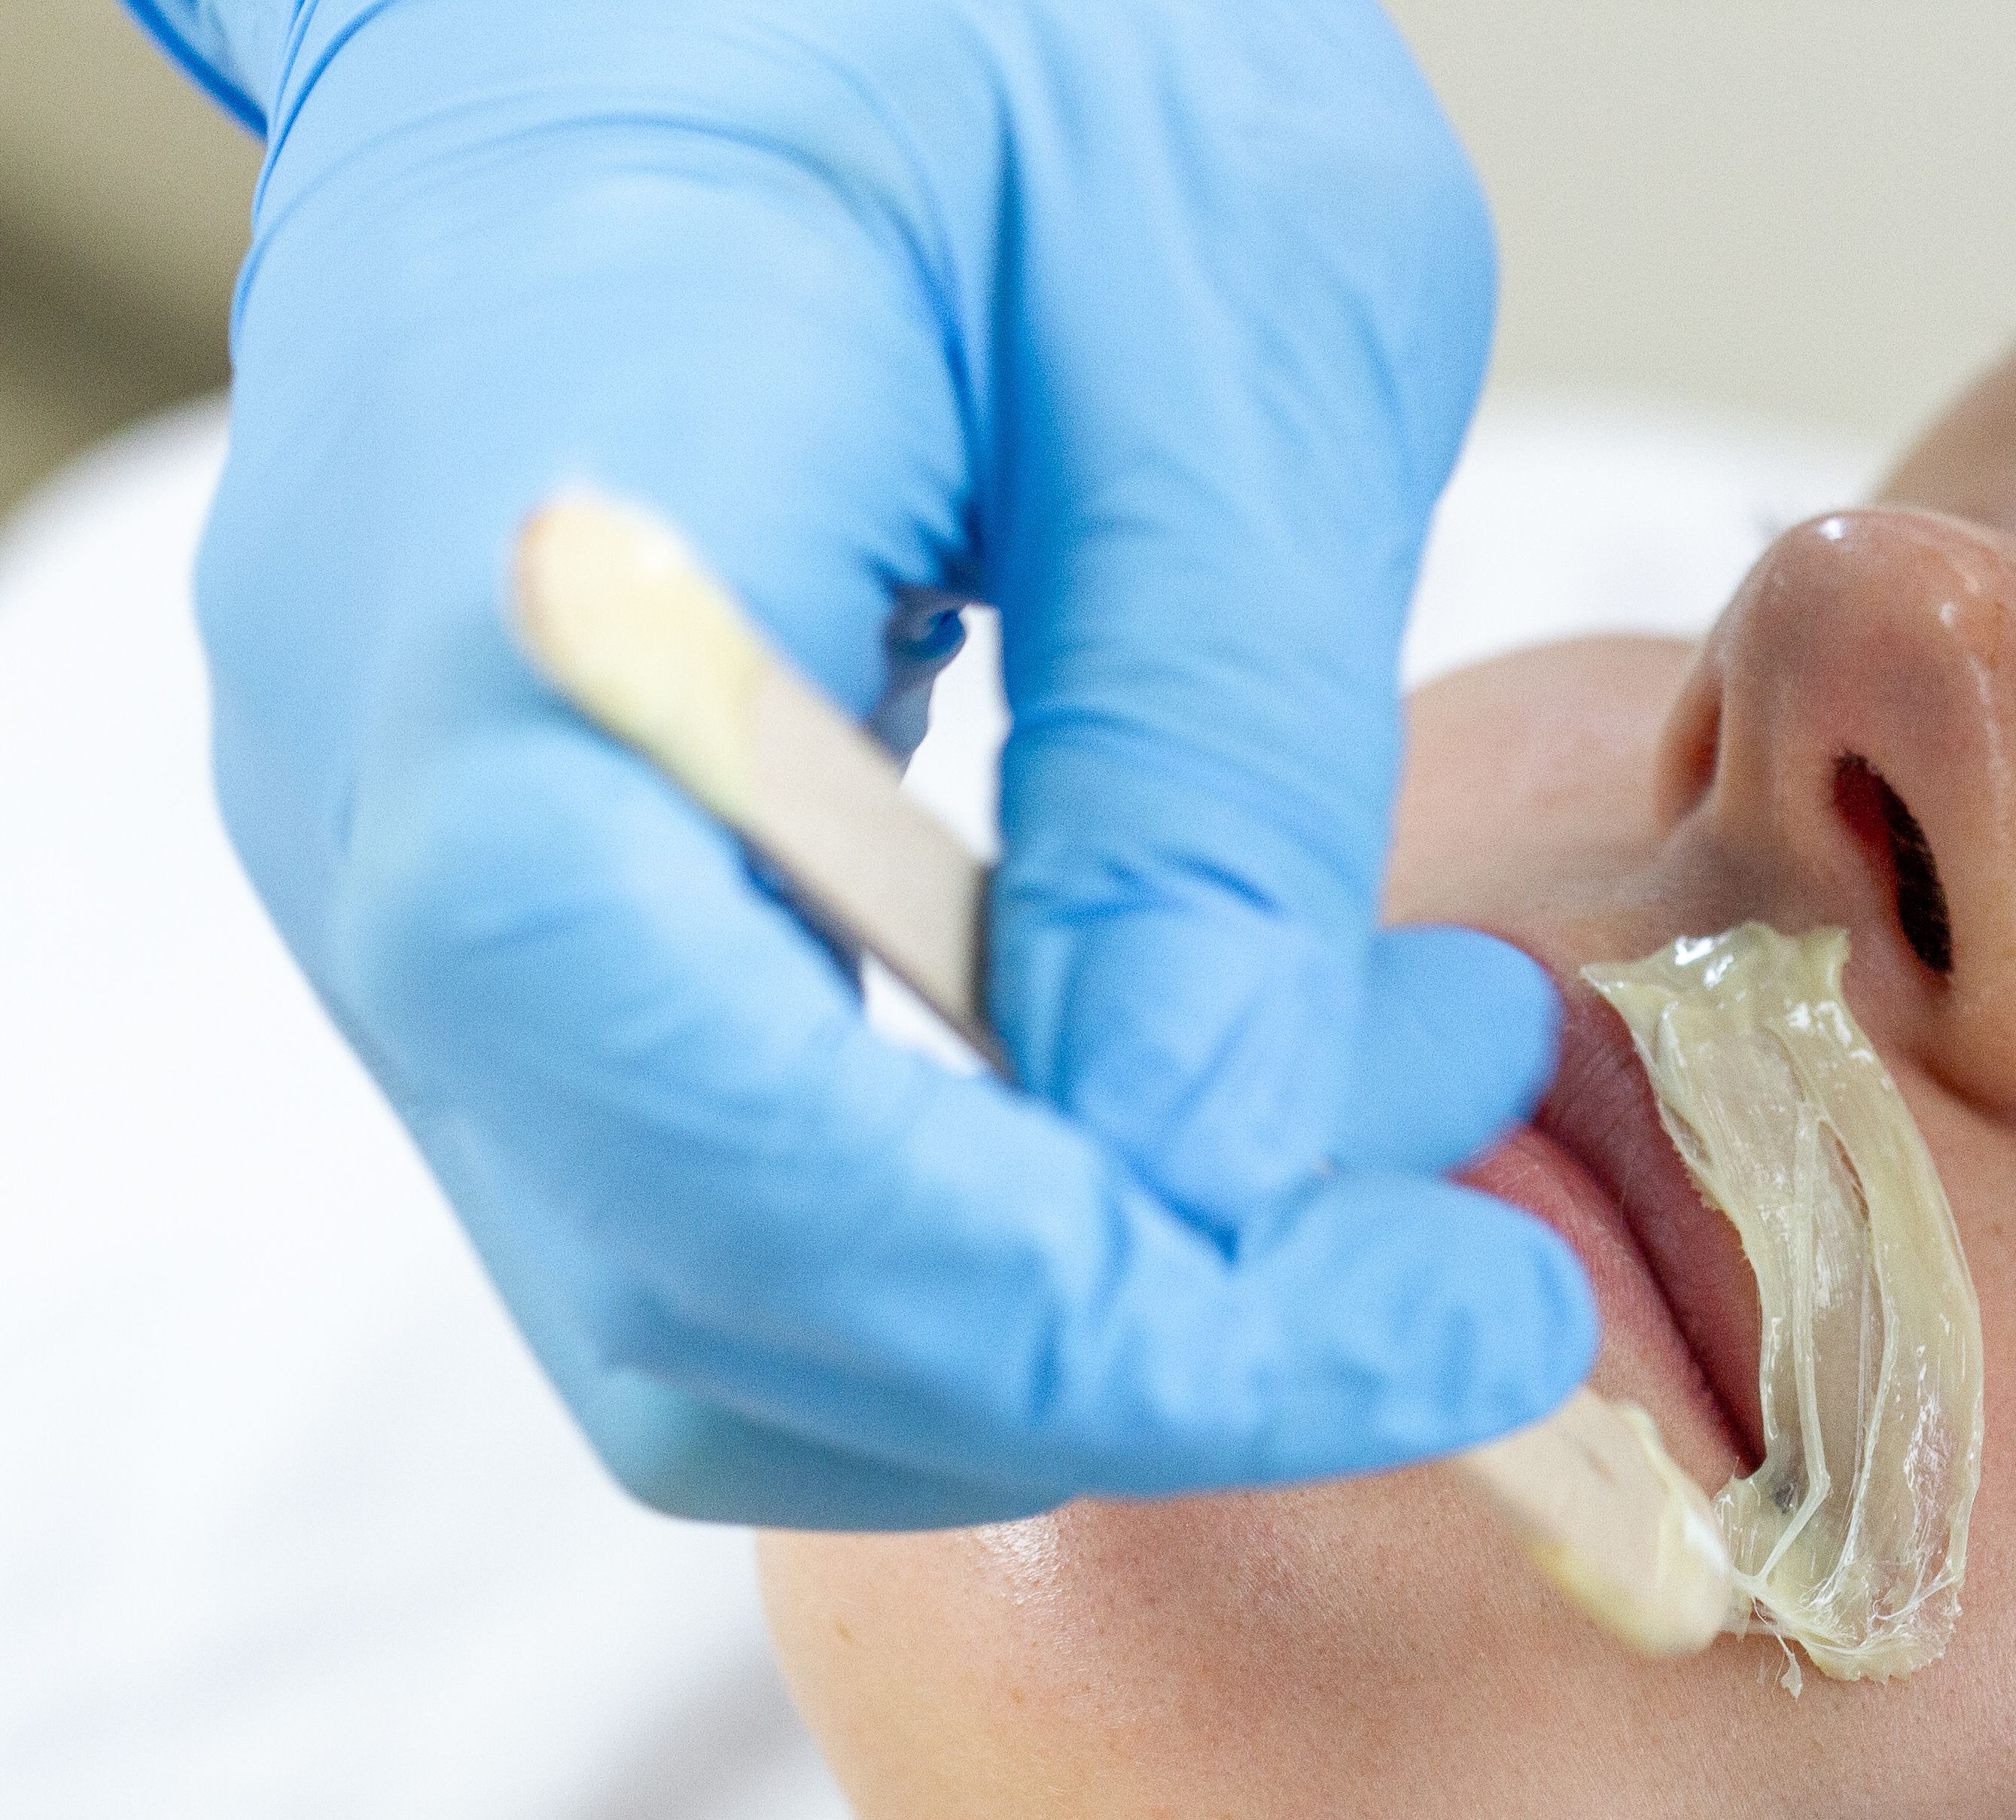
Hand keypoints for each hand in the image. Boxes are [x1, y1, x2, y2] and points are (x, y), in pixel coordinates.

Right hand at [127, 0, 1590, 1524]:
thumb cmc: (949, 4)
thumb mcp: (1213, 305)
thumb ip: (1206, 752)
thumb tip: (1213, 1165)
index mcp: (524, 582)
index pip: (716, 1113)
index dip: (1087, 1305)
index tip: (1458, 1322)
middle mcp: (389, 792)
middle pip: (711, 1296)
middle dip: (1135, 1345)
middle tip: (1480, 1248)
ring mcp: (422, 876)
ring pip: (724, 1305)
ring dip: (1098, 1297)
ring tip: (1404, 1092)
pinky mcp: (534, 913)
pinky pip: (744, 1189)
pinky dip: (1016, 1210)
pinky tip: (1235, 1049)